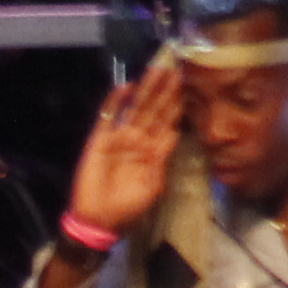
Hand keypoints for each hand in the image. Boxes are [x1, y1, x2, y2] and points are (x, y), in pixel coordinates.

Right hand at [63, 51, 186, 244]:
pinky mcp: (100, 139)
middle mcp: (137, 139)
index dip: (176, 105)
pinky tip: (126, 87)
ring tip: (156, 70)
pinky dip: (115, 102)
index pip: (167, 122)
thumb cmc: (128, 206)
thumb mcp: (153, 184)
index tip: (188, 86)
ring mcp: (119, 136)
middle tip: (175, 69)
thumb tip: (175, 131)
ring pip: (135, 108)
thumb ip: (162, 157)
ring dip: (146, 90)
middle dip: (164, 91)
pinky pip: (108, 116)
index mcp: (152, 150)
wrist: (99, 218)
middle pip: (154, 110)